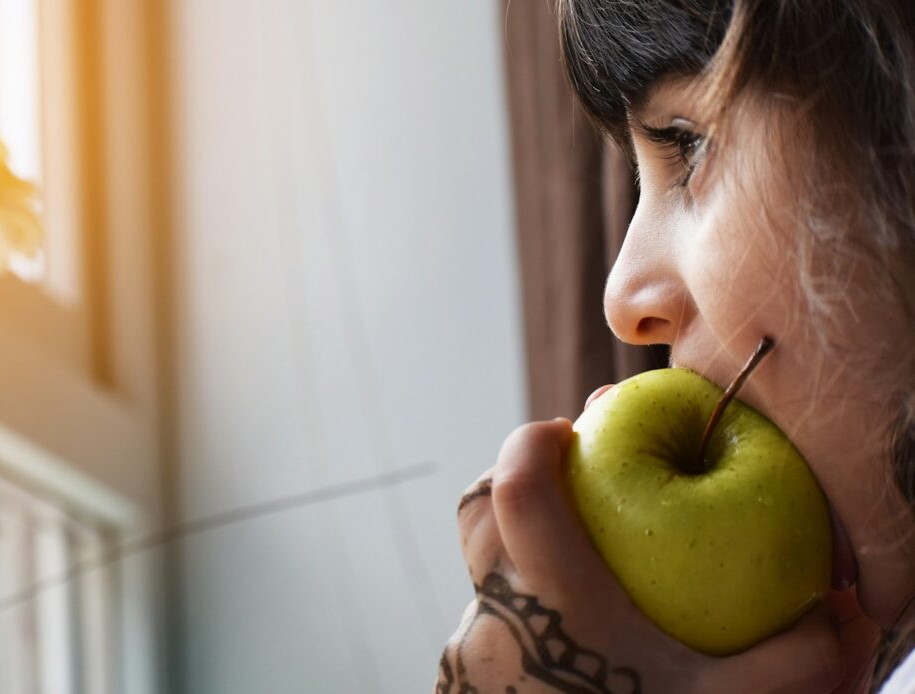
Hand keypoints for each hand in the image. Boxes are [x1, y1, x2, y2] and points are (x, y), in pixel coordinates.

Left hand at [436, 419, 845, 692]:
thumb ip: (798, 663)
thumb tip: (842, 611)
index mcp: (551, 603)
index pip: (511, 491)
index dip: (528, 445)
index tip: (565, 430)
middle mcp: (496, 618)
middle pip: (477, 516)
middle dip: (516, 484)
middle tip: (570, 479)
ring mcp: (471, 656)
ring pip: (480, 571)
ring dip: (518, 547)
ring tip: (579, 556)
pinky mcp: (466, 684)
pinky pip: (487, 618)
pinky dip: (521, 603)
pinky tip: (573, 632)